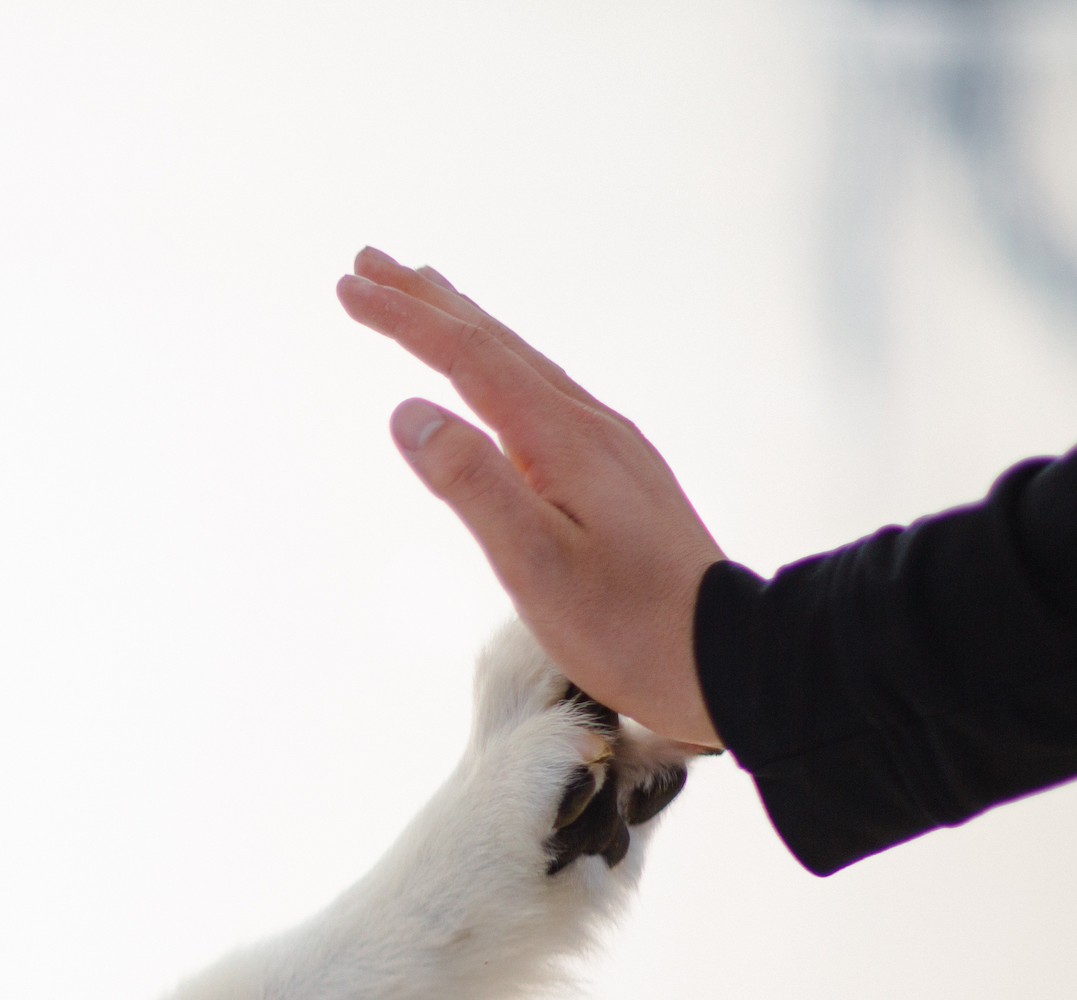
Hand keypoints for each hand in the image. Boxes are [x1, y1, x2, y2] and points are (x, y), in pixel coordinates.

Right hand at [335, 247, 727, 748]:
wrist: (729, 660)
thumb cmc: (627, 627)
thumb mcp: (536, 565)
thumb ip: (472, 484)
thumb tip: (407, 412)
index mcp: (564, 440)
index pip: (469, 359)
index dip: (405, 320)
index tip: (347, 287)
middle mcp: (590, 426)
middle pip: (498, 344)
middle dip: (428, 300)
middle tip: (368, 262)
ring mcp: (610, 446)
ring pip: (523, 363)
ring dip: (466, 324)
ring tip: (427, 293)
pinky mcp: (618, 473)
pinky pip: (543, 391)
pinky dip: (501, 364)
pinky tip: (499, 377)